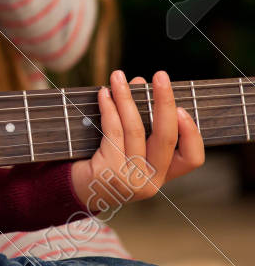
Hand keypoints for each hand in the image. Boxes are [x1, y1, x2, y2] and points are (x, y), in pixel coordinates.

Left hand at [70, 70, 204, 215]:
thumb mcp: (128, 150)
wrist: (72, 189)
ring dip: (127, 98)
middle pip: (166, 138)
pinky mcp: (109, 171)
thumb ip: (140, 126)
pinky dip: (109, 108)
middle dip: (164, 102)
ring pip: (136, 130)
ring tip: (119, 77)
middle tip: (160, 76)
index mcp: (162, 175)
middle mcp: (151, 180)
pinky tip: (104, 93)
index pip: (192, 158)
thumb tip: (139, 83)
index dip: (192, 134)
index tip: (183, 108)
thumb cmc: (102, 163)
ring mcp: (131, 178)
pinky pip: (113, 131)